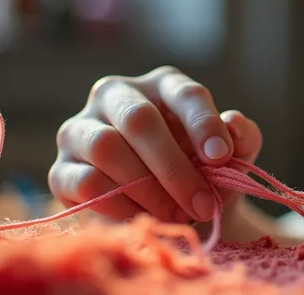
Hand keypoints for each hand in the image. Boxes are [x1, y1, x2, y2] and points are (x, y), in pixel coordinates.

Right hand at [49, 66, 262, 224]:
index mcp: (162, 86)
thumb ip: (242, 136)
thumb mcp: (234, 155)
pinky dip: (120, 204)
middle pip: (139, 120)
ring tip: (177, 213)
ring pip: (106, 148)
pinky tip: (146, 217)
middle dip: (175, 166)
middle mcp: (115, 96)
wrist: (173, 212)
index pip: (183, 92)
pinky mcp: (61, 169)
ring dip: (147, 188)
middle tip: (203, 203)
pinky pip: (86, 182)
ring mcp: (81, 130)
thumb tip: (232, 123)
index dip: (203, 123)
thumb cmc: (203, 173)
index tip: (223, 156)